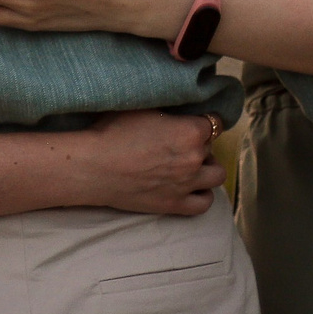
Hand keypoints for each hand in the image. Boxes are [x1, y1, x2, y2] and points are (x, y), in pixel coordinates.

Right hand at [72, 110, 229, 215]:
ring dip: (207, 168)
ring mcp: (187, 184)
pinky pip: (205, 203)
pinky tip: (192, 187)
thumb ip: (168, 111)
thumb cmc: (113, 132)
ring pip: (217, 175)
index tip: (191, 122)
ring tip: (192, 164)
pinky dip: (203, 194)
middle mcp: (194, 158)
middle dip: (200, 143)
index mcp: (190, 131)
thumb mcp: (143, 108)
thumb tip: (177, 113)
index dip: (202, 121)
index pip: (212, 122)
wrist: (95, 167)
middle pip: (211, 147)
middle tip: (180, 142)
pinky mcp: (175, 205)